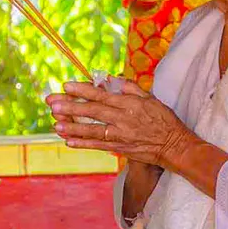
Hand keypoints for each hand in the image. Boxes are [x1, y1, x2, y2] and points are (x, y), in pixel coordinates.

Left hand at [45, 79, 193, 168]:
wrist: (174, 145)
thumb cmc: (163, 119)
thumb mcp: (150, 98)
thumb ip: (130, 87)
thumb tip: (110, 79)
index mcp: (129, 103)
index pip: (101, 95)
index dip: (82, 90)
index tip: (66, 86)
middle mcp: (123, 118)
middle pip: (93, 111)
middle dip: (71, 107)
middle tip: (52, 104)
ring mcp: (121, 135)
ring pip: (92, 130)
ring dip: (72, 128)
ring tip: (55, 125)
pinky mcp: (120, 149)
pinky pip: (98, 146)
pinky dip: (83, 144)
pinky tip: (68, 141)